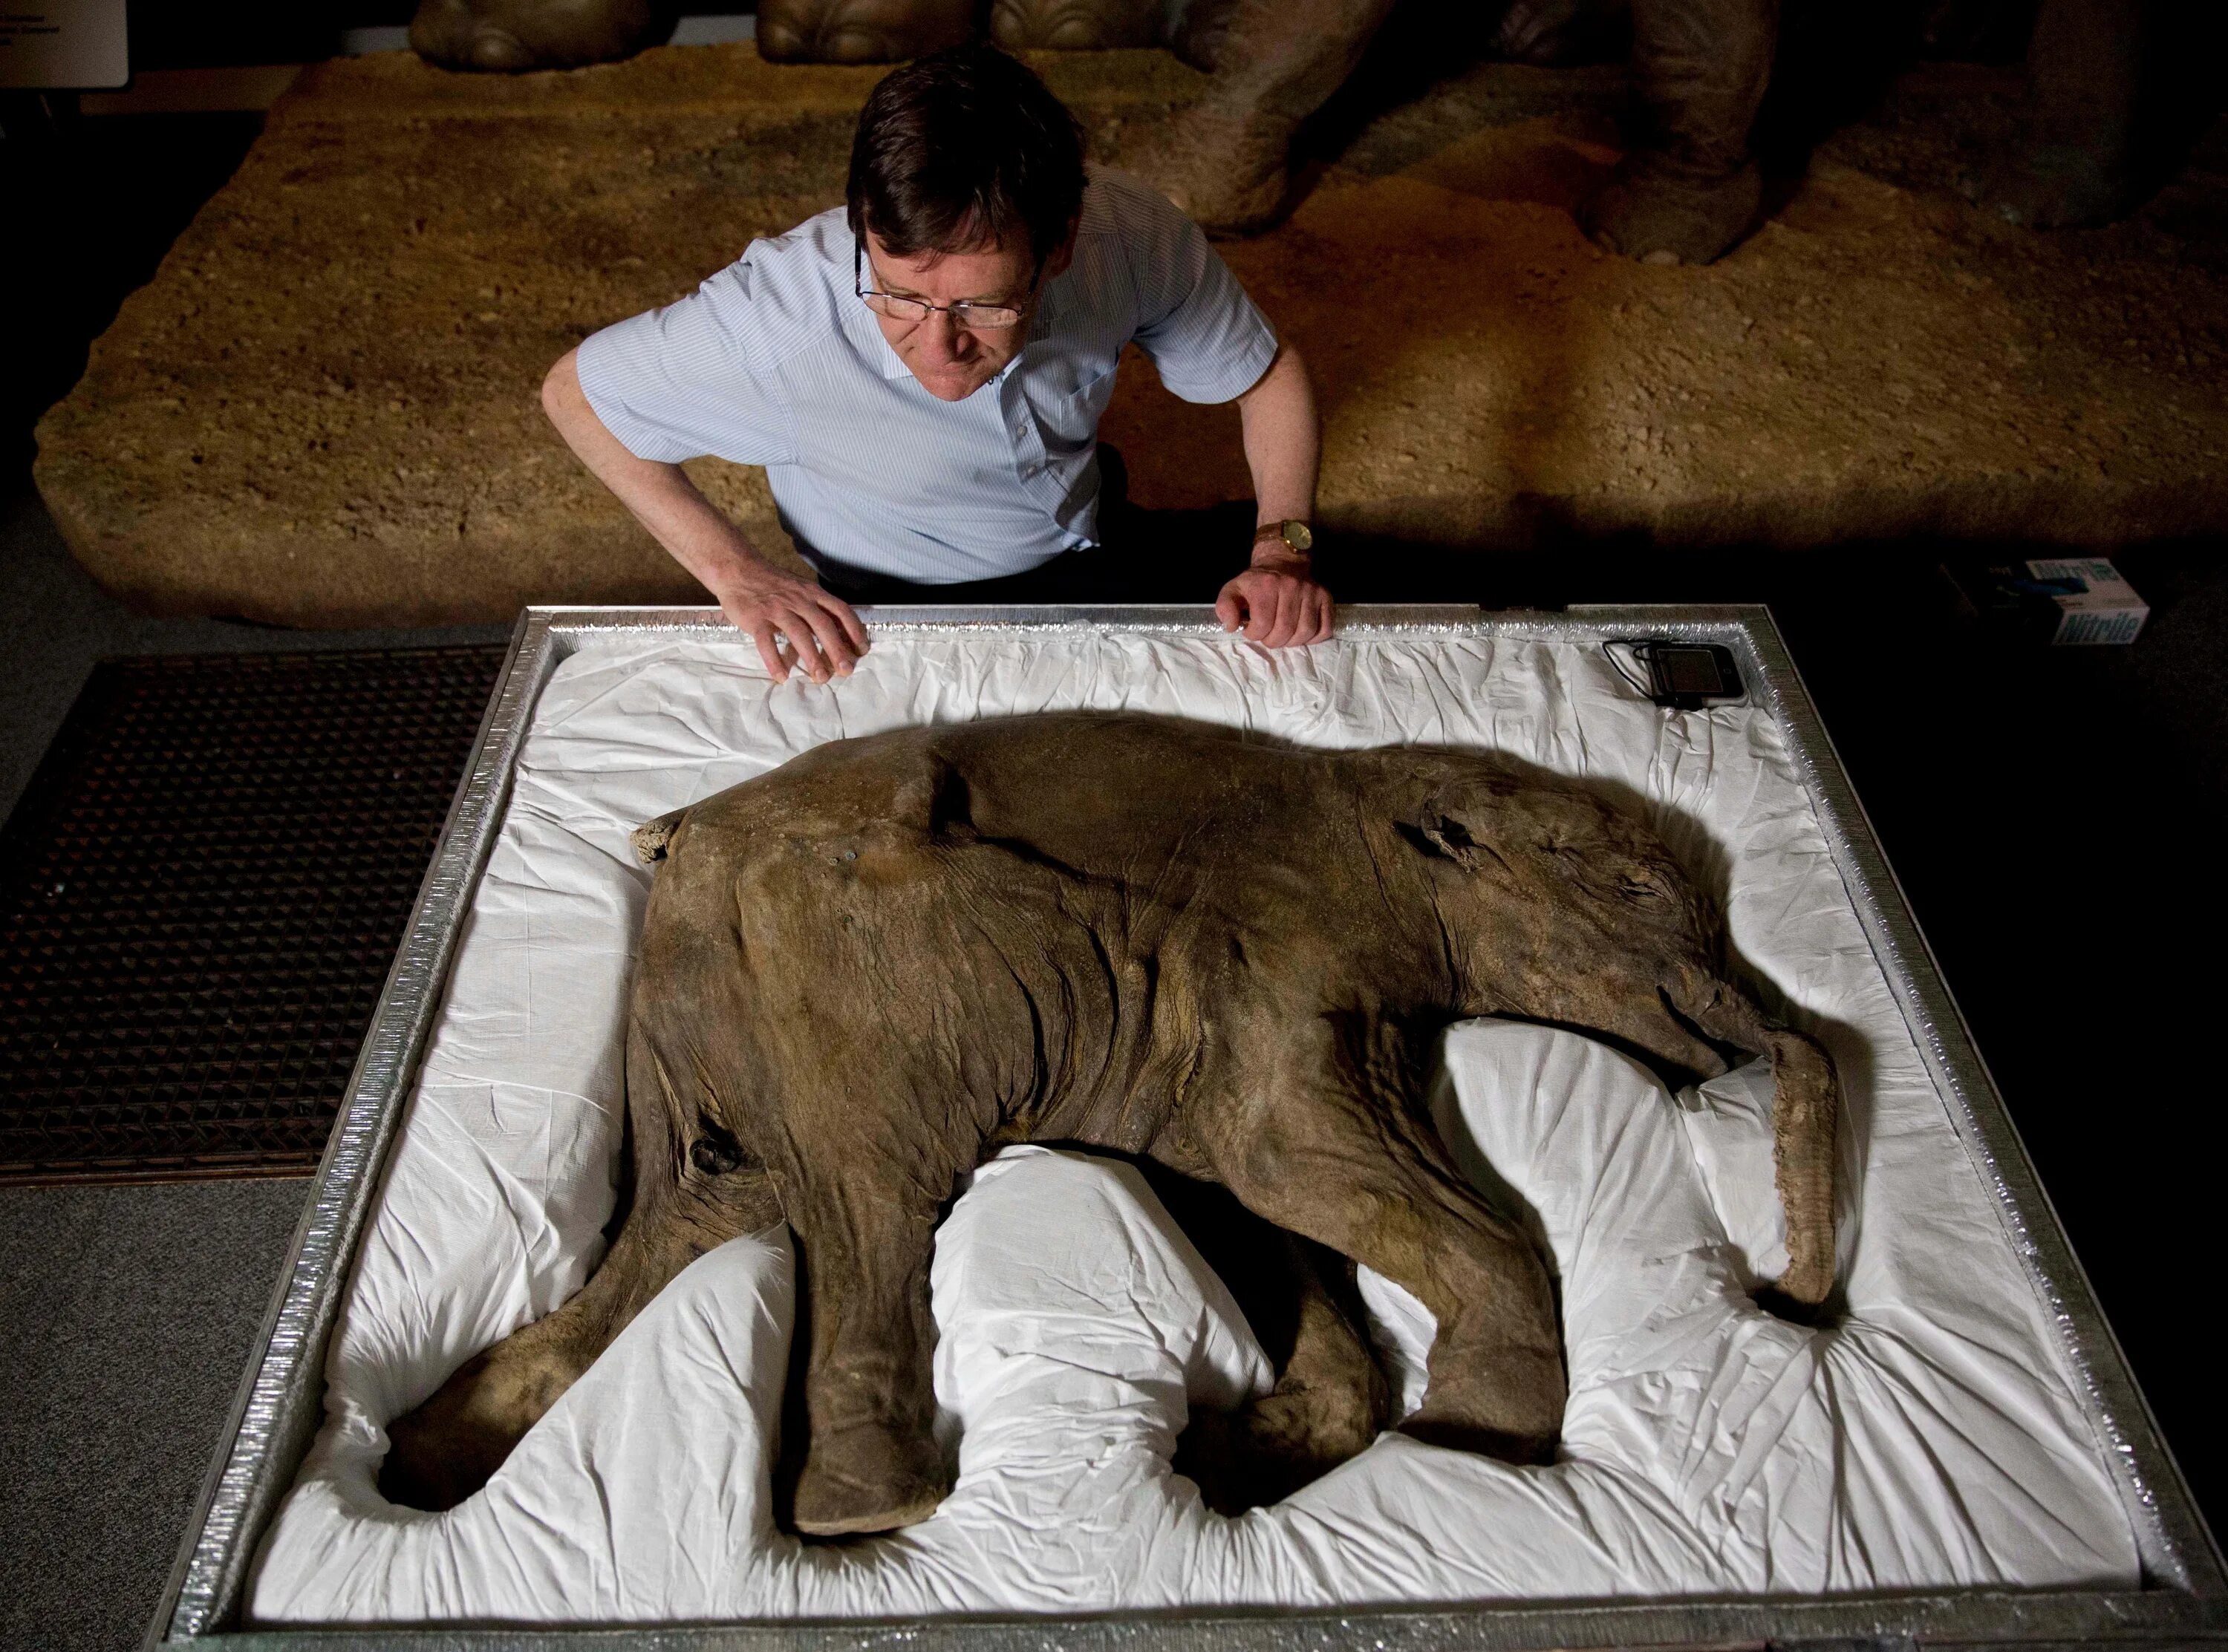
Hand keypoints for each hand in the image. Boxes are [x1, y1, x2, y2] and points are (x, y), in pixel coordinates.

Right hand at [711, 562, 868, 684]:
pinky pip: (766, 642)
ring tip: (821, 678)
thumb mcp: (801, 588)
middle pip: (823, 626)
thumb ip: (818, 606)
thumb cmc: (772, 582)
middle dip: (837, 649)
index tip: (862, 650)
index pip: (840, 610)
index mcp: (812, 592)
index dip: (854, 630)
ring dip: (811, 658)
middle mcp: (798, 599)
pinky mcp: (756, 618)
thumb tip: (839, 630)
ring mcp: (777, 608)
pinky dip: (774, 661)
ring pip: (799, 634)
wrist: (738, 569)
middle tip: (846, 670)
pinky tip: (782, 676)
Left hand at [1215, 551, 1333, 647]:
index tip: (1252, 631)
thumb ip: (1225, 607)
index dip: (1254, 634)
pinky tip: (1300, 633)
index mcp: (1266, 584)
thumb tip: (1232, 626)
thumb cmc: (1256, 583)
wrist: (1283, 563)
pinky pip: (1324, 628)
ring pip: (1305, 632)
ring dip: (1292, 642)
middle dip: (1272, 641)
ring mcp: (1312, 591)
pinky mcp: (1326, 598)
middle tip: (1267, 636)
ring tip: (1283, 636)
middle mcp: (1292, 586)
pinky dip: (1313, 638)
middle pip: (1284, 630)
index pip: (1262, 624)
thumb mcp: (1233, 590)